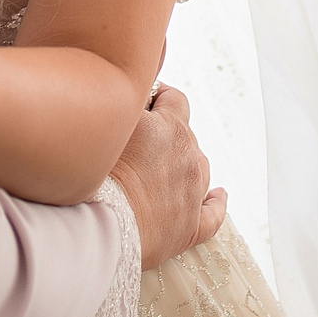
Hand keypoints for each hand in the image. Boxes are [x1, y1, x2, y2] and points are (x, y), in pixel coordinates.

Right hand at [110, 85, 226, 268]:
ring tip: (159, 169)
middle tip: (136, 141)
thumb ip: (126, 102)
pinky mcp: (191, 226)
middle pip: (185, 134)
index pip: (174, 98)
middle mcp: (189, 157)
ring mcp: (193, 192)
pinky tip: (218, 196)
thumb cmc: (100, 173)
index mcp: (172, 128)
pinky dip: (216, 202)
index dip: (160, 95)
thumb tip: (132, 90)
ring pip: (199, 168)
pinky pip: (213, 213)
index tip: (144, 100)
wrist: (104, 225)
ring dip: (184, 163)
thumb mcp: (110, 121)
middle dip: (164, 133)